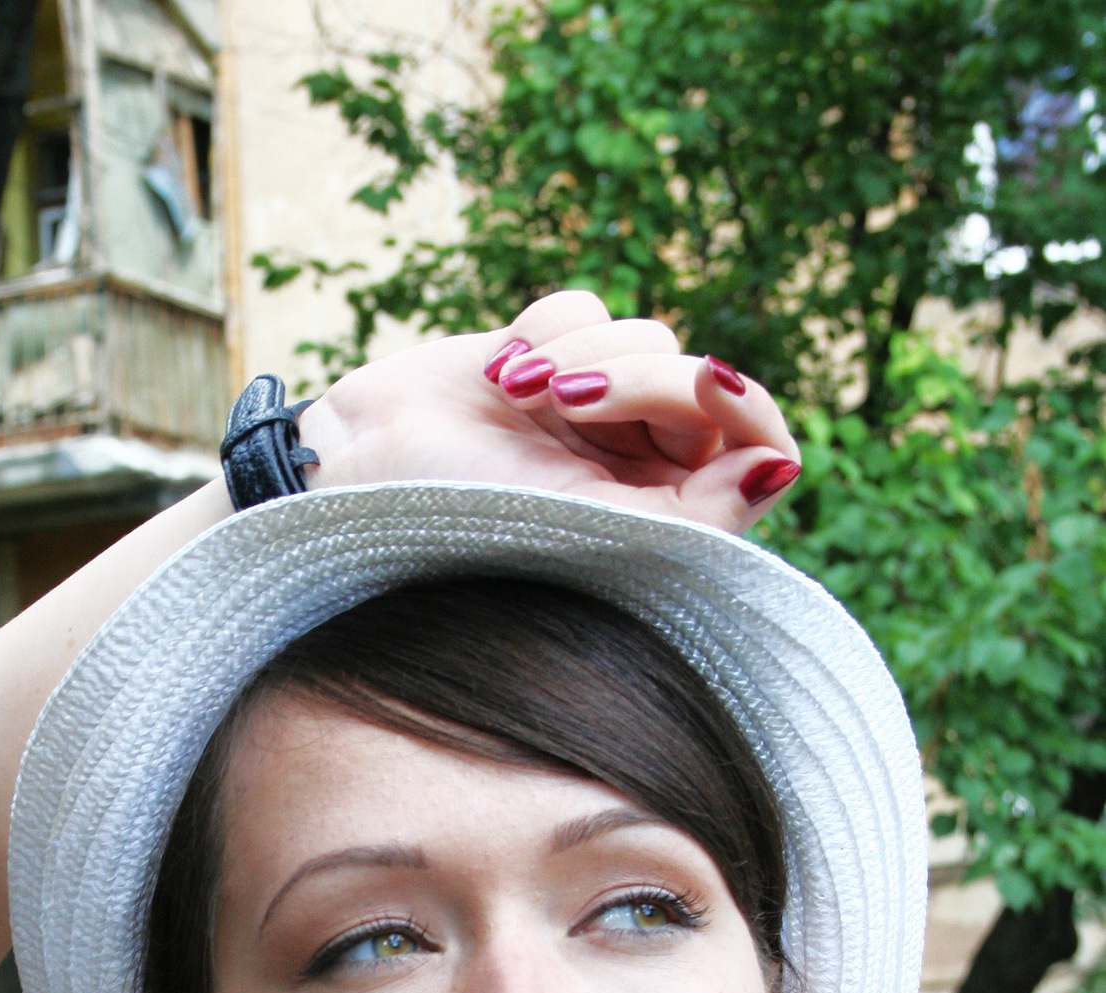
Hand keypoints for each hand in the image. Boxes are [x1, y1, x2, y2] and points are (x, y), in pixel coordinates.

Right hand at [300, 290, 800, 535]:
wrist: (362, 479)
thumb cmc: (470, 530)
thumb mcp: (596, 534)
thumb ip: (700, 514)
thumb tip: (782, 467)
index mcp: (670, 522)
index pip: (762, 447)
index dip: (746, 406)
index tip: (710, 386)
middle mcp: (643, 467)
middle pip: (707, 382)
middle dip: (642, 379)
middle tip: (566, 403)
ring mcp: (599, 410)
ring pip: (649, 336)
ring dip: (583, 354)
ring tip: (517, 396)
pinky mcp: (553, 357)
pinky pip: (589, 307)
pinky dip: (546, 329)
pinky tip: (499, 376)